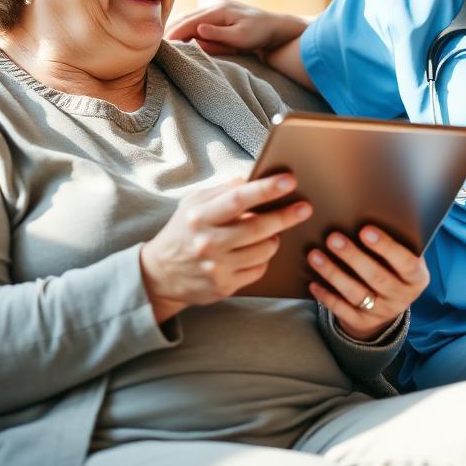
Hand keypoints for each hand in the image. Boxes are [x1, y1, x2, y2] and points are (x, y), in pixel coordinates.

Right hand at [139, 174, 311, 320]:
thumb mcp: (193, 204)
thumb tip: (251, 178)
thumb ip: (221, 190)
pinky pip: (258, 270)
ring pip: (263, 251)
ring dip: (275, 239)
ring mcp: (216, 267)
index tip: (289, 181)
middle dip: (286, 216)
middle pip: (257, 228)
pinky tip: (259, 251)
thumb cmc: (183, 232)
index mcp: (200, 216)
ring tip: (274, 232)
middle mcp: (208, 242)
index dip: (266, 189)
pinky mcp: (223, 287)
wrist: (159, 274)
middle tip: (305, 208)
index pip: (239, 199)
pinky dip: (264, 259)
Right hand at [165, 0, 306, 55]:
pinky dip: (185, 27)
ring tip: (162, 41)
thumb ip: (219, 34)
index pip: (190, 22)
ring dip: (176, 28)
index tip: (159, 43)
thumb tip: (198, 30)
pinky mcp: (217, 13)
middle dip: (170, 30)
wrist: (275, 28)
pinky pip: (196, 19)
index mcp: (219, 10)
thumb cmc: (260, 34)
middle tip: (153, 43)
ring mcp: (216, 7)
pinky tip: (178, 36)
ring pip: (189, 17)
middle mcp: (215, 5)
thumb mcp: (242, 37)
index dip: (174, 33)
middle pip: (185, 17)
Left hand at [306, 226, 428, 340]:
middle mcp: (402, 297)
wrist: (389, 303)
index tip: (365, 230)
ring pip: (356, 293)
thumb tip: (372, 210)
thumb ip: (396, 241)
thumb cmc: (394, 266)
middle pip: (377, 277)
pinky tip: (313, 283)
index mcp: (417, 278)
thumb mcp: (403, 257)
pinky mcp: (363, 323)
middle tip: (333, 238)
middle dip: (353, 257)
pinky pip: (342, 310)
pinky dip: (327, 296)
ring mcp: (382, 312)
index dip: (386, 247)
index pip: (406, 262)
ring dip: (333, 273)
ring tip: (315, 255)